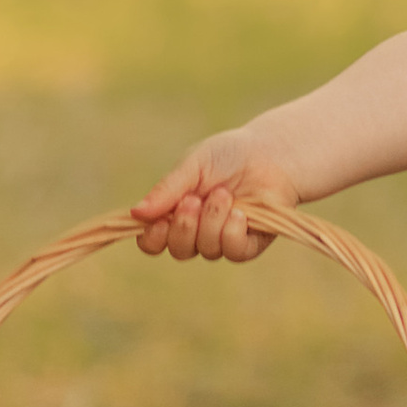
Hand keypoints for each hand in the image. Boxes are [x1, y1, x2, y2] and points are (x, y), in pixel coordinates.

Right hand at [130, 133, 296, 261]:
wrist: (270, 154)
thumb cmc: (228, 155)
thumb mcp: (193, 165)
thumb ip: (167, 189)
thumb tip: (135, 213)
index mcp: (175, 214)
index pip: (152, 241)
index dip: (152, 237)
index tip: (160, 220)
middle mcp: (196, 232)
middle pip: (178, 250)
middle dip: (185, 226)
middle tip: (196, 199)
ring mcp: (222, 240)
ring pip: (207, 250)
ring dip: (212, 221)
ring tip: (224, 194)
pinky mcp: (248, 244)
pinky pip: (233, 253)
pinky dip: (233, 232)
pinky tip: (240, 213)